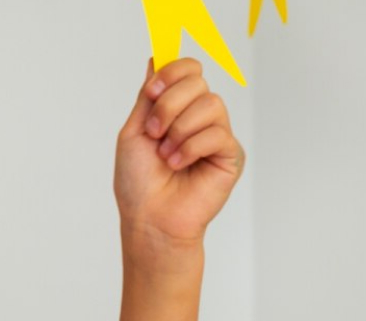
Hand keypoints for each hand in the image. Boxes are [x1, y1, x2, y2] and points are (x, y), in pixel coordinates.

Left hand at [115, 58, 243, 267]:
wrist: (149, 218)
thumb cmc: (138, 182)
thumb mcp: (135, 131)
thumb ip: (150, 95)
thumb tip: (157, 57)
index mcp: (176, 109)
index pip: (188, 69)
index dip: (172, 72)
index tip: (152, 91)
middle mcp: (198, 118)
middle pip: (197, 81)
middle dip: (169, 105)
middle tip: (154, 133)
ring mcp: (216, 135)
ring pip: (210, 104)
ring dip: (180, 129)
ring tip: (166, 155)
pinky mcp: (230, 155)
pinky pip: (218, 133)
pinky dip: (191, 147)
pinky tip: (178, 164)